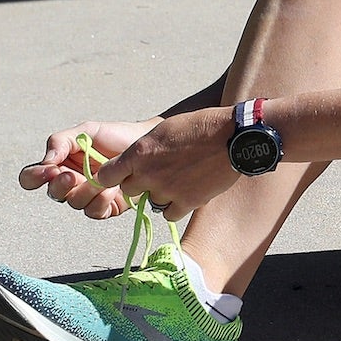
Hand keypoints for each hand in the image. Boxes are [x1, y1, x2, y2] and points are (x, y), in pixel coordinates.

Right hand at [22, 120, 156, 219]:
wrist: (148, 145)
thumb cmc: (115, 137)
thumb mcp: (86, 131)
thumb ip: (60, 141)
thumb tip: (46, 162)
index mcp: (59, 165)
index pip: (32, 178)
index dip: (34, 178)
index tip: (48, 170)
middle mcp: (70, 183)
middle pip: (53, 193)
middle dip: (61, 185)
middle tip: (73, 176)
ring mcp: (88, 196)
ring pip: (74, 203)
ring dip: (86, 192)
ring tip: (101, 180)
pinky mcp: (106, 207)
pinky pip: (94, 212)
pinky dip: (100, 202)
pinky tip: (111, 190)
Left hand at [92, 106, 239, 221]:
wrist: (233, 136)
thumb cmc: (200, 126)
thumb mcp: (164, 130)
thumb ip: (144, 149)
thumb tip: (134, 162)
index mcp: (138, 153)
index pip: (106, 175)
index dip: (112, 175)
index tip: (120, 174)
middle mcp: (148, 174)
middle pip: (128, 190)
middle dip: (139, 183)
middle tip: (157, 173)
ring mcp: (167, 190)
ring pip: (150, 202)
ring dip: (160, 194)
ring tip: (178, 179)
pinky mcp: (187, 202)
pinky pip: (169, 214)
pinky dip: (175, 206)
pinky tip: (186, 192)